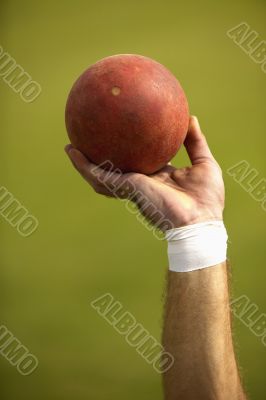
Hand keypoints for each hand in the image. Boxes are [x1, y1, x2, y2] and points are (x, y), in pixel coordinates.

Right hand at [65, 116, 223, 229]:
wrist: (199, 221)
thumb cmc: (206, 198)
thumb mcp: (203, 162)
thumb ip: (195, 141)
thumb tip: (191, 117)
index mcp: (157, 177)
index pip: (138, 163)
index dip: (129, 152)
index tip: (123, 139)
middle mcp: (140, 182)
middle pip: (114, 169)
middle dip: (99, 160)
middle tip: (88, 143)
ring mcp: (130, 186)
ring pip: (100, 175)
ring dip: (83, 164)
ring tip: (70, 148)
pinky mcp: (126, 188)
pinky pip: (100, 176)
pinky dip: (84, 166)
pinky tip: (74, 153)